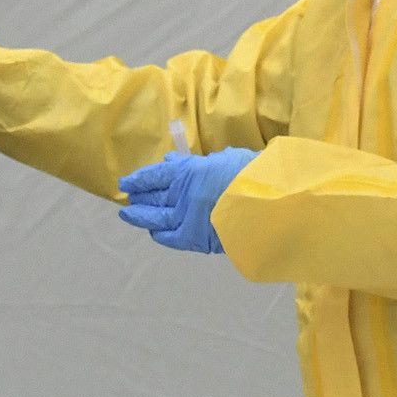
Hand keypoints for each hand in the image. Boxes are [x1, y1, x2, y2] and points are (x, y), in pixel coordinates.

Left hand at [117, 147, 257, 253]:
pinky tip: (154, 232)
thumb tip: (170, 162)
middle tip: (129, 198)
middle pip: (153, 196)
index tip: (126, 182)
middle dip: (139, 197)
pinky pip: (170, 237)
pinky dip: (160, 234)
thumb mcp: (225, 159)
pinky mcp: (194, 238)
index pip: (155, 176)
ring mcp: (186, 217)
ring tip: (129, 214)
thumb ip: (196, 163)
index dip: (139, 179)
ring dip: (140, 216)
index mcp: (189, 171)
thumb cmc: (253, 176)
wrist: (270, 206)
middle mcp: (182, 195)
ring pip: (155, 217)